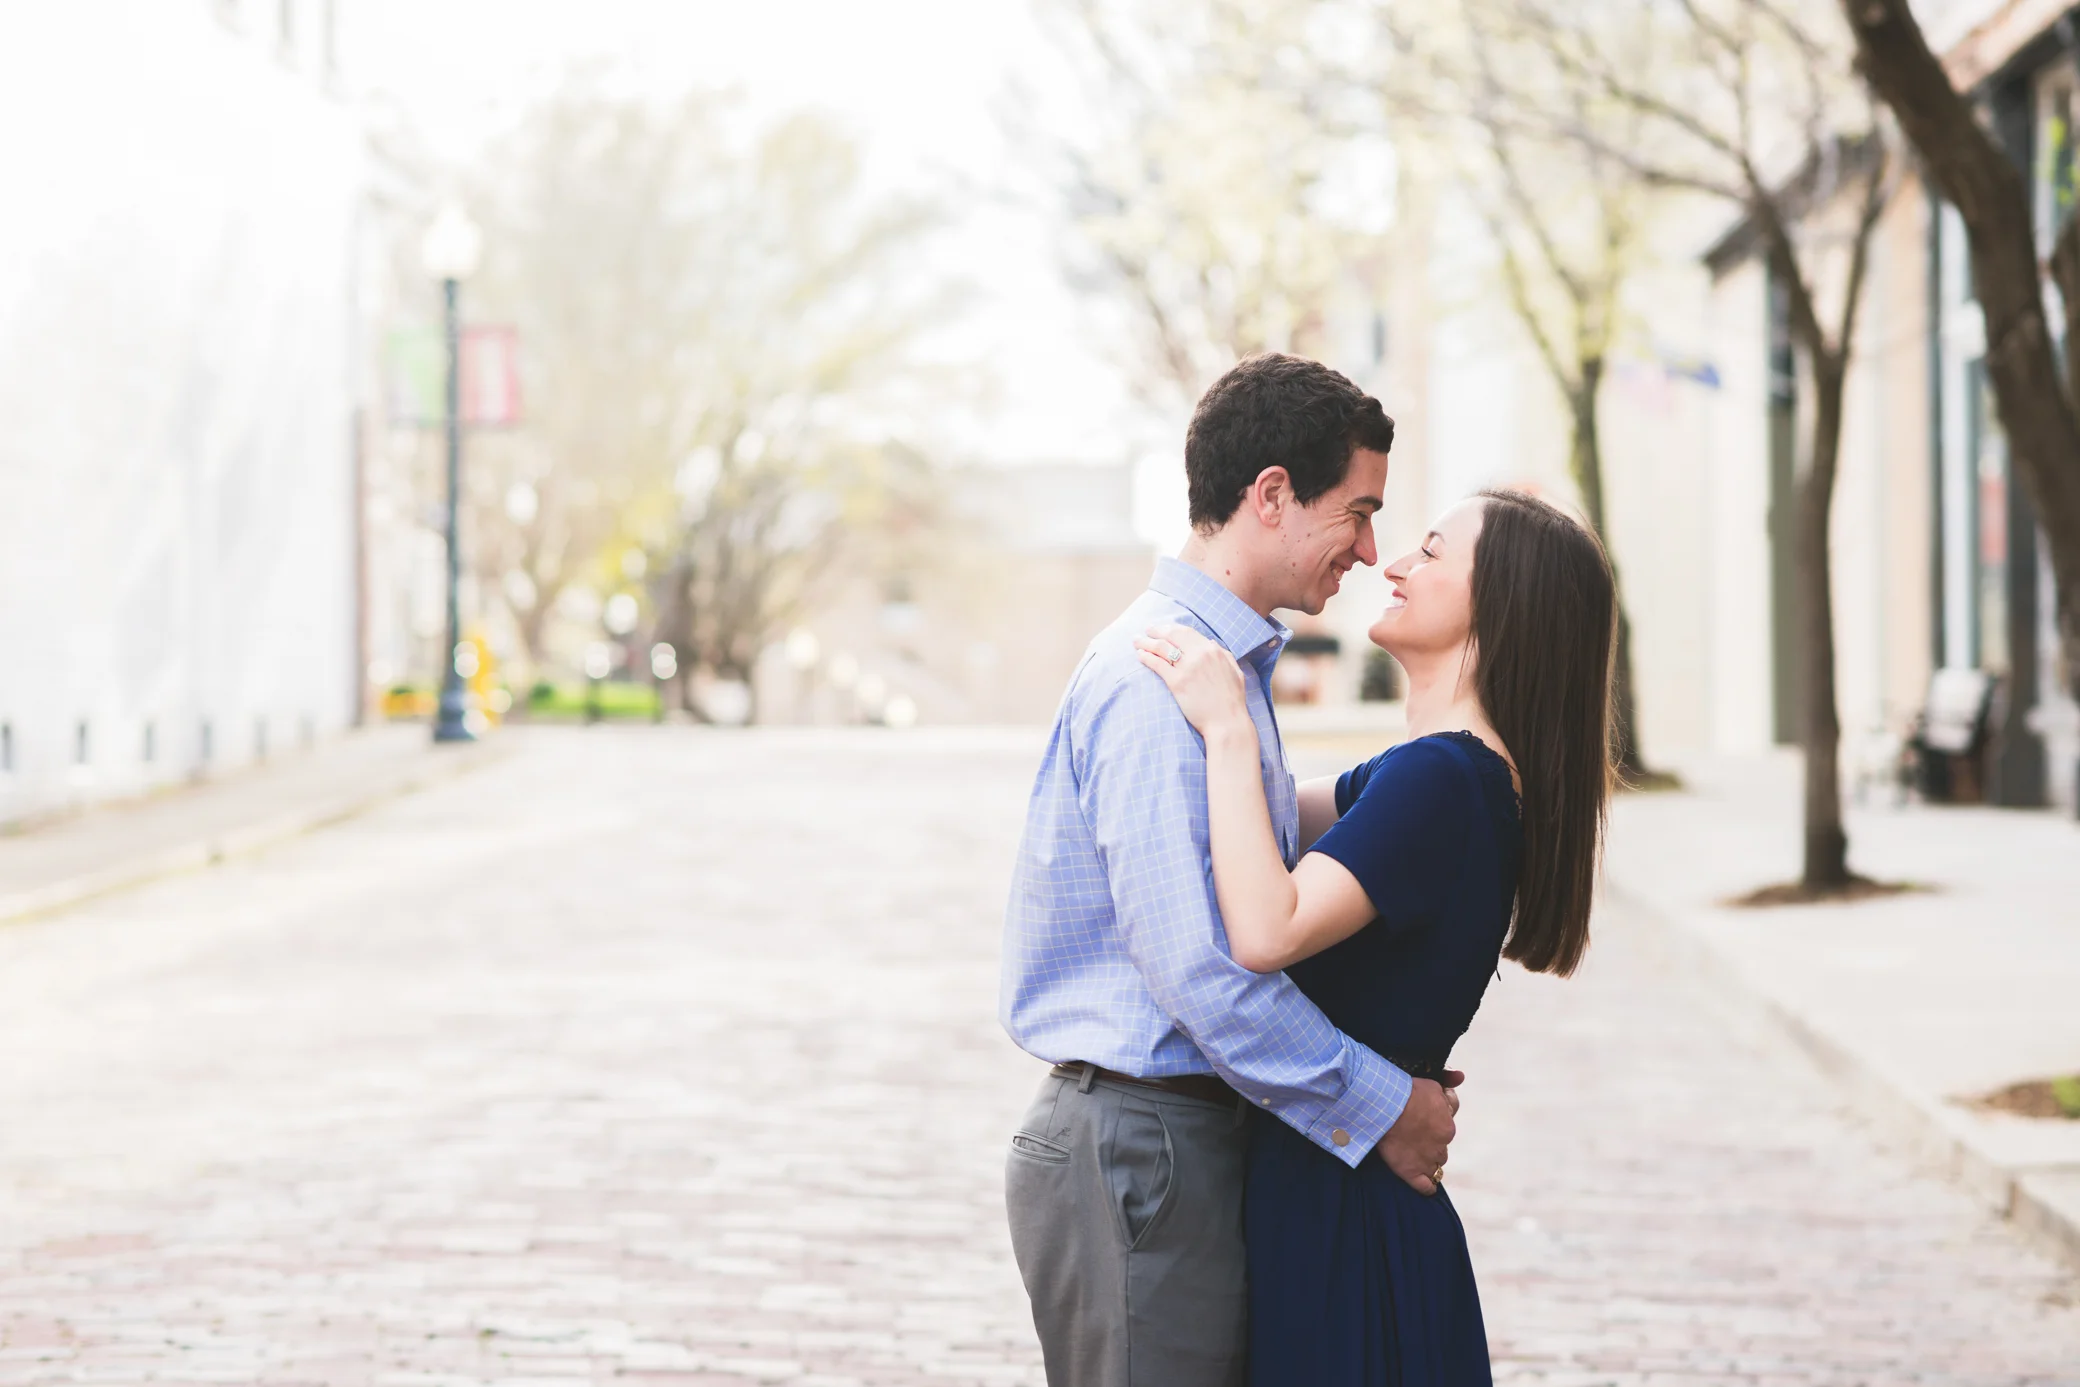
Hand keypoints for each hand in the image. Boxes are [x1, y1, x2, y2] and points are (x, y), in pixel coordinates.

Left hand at [1133, 623, 1249, 735]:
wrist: (1227, 721)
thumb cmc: (1232, 700)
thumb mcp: (1234, 671)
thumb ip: (1223, 654)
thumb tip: (1210, 641)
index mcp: (1213, 650)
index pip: (1187, 632)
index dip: (1171, 628)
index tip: (1162, 628)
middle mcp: (1199, 655)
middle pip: (1172, 635)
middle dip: (1156, 630)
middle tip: (1146, 630)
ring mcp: (1187, 668)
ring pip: (1161, 647)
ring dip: (1146, 642)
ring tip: (1137, 641)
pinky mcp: (1177, 683)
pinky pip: (1158, 664)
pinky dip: (1147, 657)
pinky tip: (1140, 656)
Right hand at [1376, 1072, 1462, 1195]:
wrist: (1385, 1107)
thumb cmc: (1405, 1092)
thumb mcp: (1431, 1083)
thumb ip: (1447, 1083)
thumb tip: (1460, 1076)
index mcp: (1447, 1123)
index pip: (1448, 1123)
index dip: (1436, 1121)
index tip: (1425, 1118)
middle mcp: (1442, 1143)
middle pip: (1442, 1146)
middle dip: (1432, 1142)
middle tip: (1413, 1134)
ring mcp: (1428, 1159)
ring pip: (1436, 1165)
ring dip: (1428, 1161)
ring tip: (1413, 1155)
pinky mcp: (1413, 1172)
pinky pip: (1426, 1186)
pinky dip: (1427, 1187)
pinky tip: (1426, 1187)